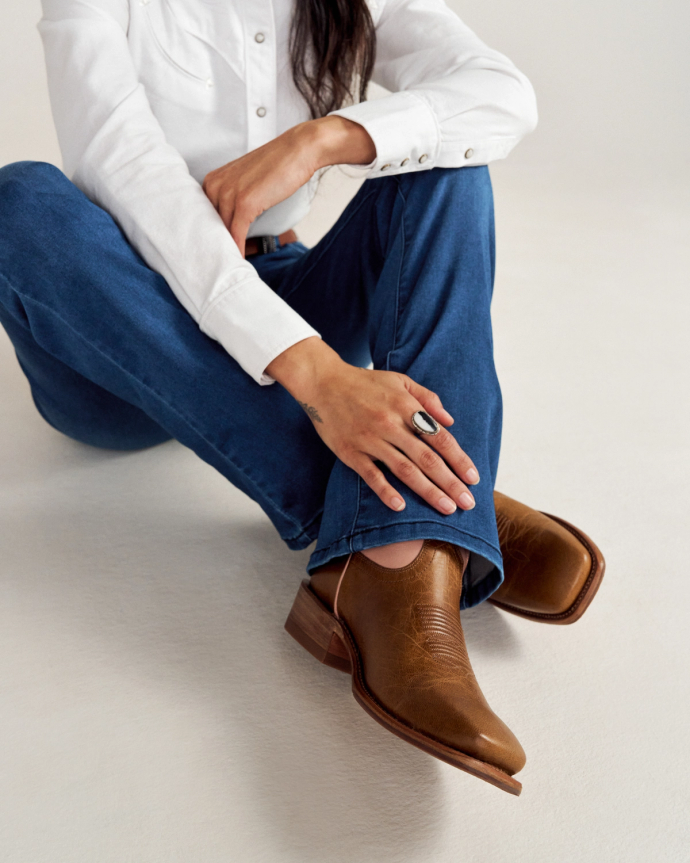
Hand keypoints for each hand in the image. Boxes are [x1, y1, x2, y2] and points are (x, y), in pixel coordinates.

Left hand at [203, 116, 375, 255]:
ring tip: (230, 268)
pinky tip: (240, 261)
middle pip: (210, 226)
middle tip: (217, 266)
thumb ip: (232, 200)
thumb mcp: (245, 182)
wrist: (298, 150)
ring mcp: (228, 193)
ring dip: (227, 250)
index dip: (208, 235)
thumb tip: (228, 227)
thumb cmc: (276, 166)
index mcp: (212, 180)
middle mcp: (215, 185)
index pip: (203, 216)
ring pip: (222, 232)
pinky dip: (238, 249)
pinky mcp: (244, 202)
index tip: (211, 252)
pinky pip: (236, 233)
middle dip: (215, 245)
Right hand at [266, 339, 479, 514]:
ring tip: (447, 508)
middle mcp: (390, 424)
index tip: (474, 477)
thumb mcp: (400, 380)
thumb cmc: (365, 383)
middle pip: (427, 459)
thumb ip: (427, 398)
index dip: (459, 459)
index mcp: (405, 406)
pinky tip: (400, 507)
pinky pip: (371, 476)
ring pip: (405, 470)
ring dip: (428, 491)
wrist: (323, 383)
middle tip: (468, 503)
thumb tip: (450, 421)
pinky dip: (385, 491)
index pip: (440, 438)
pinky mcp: (350, 453)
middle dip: (451, 483)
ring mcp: (370, 440)